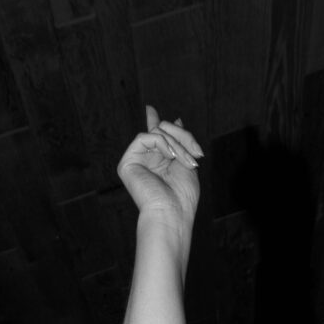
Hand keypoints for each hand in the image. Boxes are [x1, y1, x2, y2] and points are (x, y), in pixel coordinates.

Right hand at [116, 106, 203, 242]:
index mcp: (159, 162)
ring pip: (156, 132)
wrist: (172, 213)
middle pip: (163, 130)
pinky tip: (170, 156)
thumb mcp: (188, 163)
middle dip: (183, 137)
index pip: (155, 137)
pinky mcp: (127, 163)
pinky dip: (162, 143)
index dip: (154, 121)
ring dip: (176, 143)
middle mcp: (146, 160)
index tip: (150, 109)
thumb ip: (181, 142)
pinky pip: (145, 137)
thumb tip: (177, 119)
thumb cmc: (183, 197)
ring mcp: (136, 161)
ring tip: (185, 161)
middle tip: (196, 154)